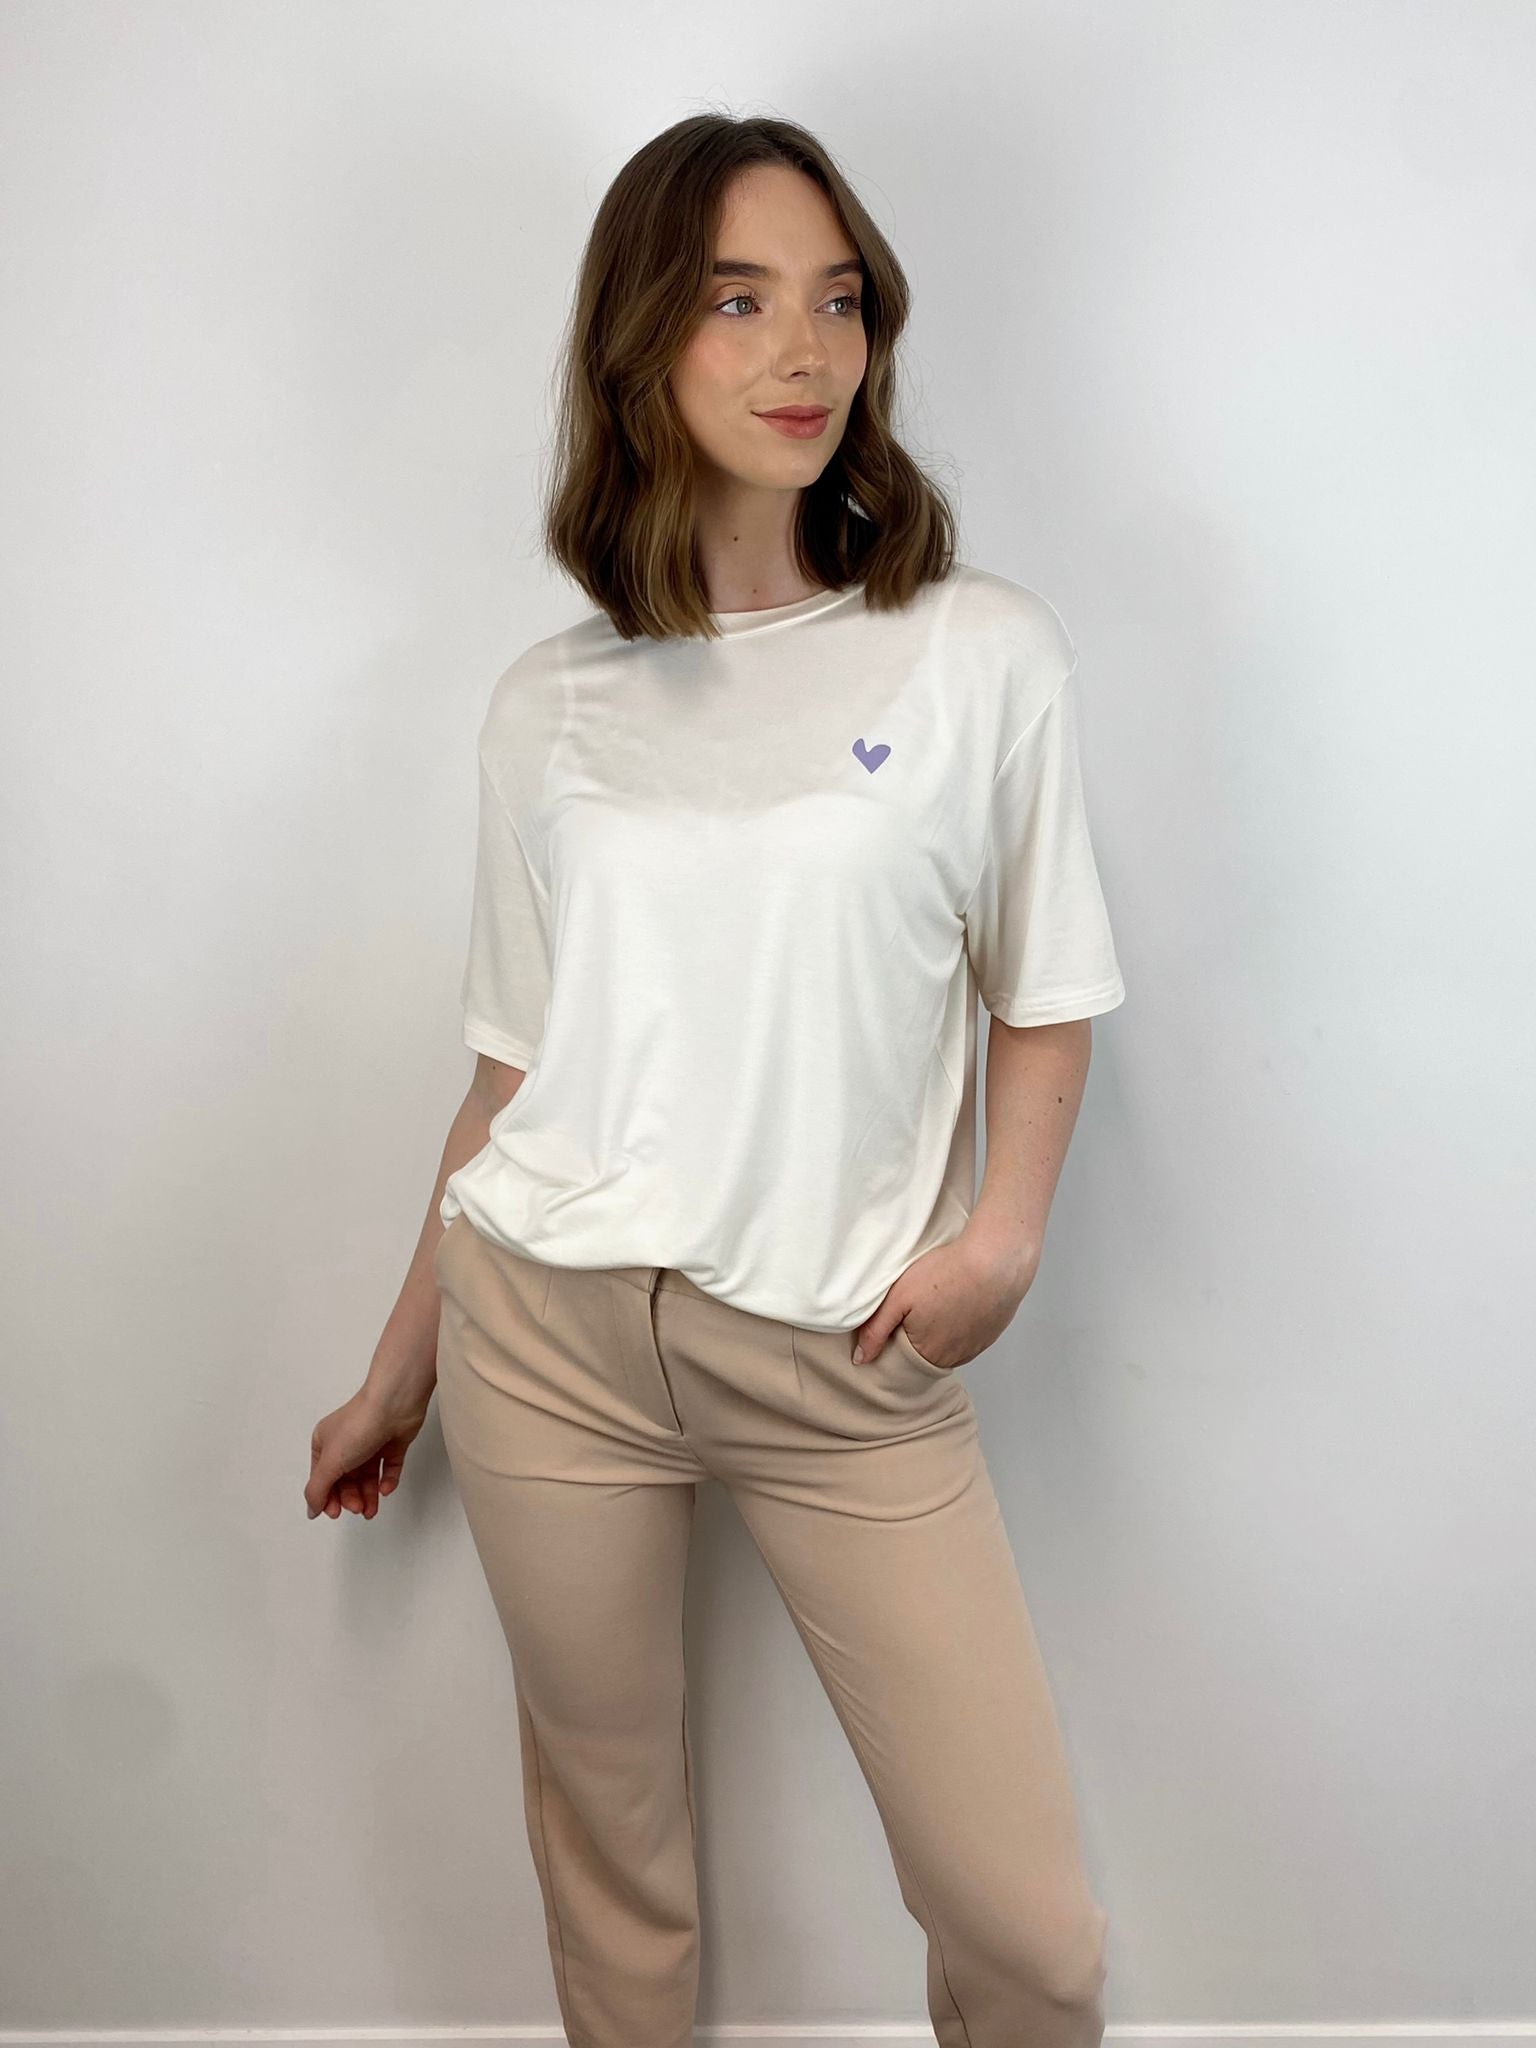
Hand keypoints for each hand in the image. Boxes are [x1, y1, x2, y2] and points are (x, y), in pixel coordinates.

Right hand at [304, 1382, 431, 1520]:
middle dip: (351, 1497)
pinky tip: (386, 1488)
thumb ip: (318, 1489)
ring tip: (371, 1510)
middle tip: (358, 1508)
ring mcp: (371, 1442)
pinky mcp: (392, 1443)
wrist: (395, 1404)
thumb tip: (311, 1510)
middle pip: (346, 1480)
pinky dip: (387, 1480)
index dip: (328, 1497)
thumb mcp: (330, 1462)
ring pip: (367, 1477)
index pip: (322, 1477)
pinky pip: (388, 1468)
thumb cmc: (360, 1424)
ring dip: (368, 1495)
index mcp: (325, 1442)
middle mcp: (346, 1442)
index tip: (336, 1513)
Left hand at [853, 1224, 1038, 1373]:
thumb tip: (861, 1358)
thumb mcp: (899, 1298)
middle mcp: (954, 1357)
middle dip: (918, 1334)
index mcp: (927, 1354)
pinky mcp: (992, 1332)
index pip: (902, 1360)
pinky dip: (962, 1323)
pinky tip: (958, 1300)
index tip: (896, 1318)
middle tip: (918, 1304)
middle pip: (927, 1354)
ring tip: (939, 1300)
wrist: (996, 1260)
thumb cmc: (947, 1274)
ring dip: (942, 1329)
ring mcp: (977, 1346)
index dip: (895, 1338)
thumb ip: (876, 1331)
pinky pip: (970, 1336)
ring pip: (950, 1345)